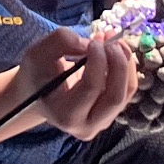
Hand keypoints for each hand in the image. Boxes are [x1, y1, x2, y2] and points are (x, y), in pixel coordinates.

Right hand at [22, 23, 136, 140]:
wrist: (37, 92)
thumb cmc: (37, 73)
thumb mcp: (38, 52)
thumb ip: (61, 41)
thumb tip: (90, 43)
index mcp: (64, 115)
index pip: (91, 88)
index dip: (98, 61)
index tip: (94, 41)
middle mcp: (86, 125)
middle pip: (115, 96)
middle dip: (118, 63)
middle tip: (111, 39)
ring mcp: (102, 121)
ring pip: (126, 91)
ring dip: (124, 61)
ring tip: (112, 38)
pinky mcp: (111, 112)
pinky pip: (127, 88)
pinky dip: (125, 65)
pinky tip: (114, 49)